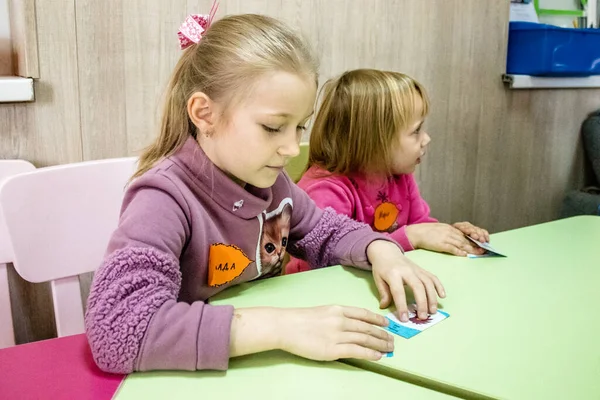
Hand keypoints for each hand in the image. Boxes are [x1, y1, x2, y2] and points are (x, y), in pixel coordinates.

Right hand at [278, 306, 393, 360]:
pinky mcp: (333, 349)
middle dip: (382, 334)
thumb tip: (350, 325)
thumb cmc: (299, 319)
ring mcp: (337, 334)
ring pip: (365, 339)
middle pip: (367, 327)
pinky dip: (370, 353)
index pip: (363, 313)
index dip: (377, 318)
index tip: (386, 323)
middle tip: (392, 339)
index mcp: (338, 309)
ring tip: (389, 348)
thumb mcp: (322, 311)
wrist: (285, 326)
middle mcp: (340, 320)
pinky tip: (378, 356)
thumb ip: (336, 317)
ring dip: (380, 344)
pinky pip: (357, 351)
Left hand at [367, 240, 445, 321]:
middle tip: (422, 317)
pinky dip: (439, 286)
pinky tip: (442, 296)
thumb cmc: (382, 267)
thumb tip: (384, 307)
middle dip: (421, 303)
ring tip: (432, 311)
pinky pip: (433, 277)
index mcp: (393, 274)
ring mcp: (416, 269)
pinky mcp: (422, 269)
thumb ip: (383, 293)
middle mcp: (407, 271)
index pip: (398, 292)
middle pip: (417, 287)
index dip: (402, 306)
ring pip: (428, 283)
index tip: (404, 319)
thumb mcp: (378, 279)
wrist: (387, 251)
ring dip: (432, 298)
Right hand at [405, 223, 483, 255]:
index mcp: (449, 228)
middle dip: (475, 245)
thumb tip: (456, 240)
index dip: (474, 239)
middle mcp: (449, 232)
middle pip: (465, 239)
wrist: (415, 233)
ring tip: (478, 254)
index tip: (480, 243)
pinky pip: (452, 248)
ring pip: (461, 244)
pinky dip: (459, 252)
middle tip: (483, 250)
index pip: (464, 233)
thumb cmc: (426, 232)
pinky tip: (465, 255)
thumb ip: (449, 233)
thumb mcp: (439, 229)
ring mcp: (445, 238)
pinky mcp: (440, 244)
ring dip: (470, 249)